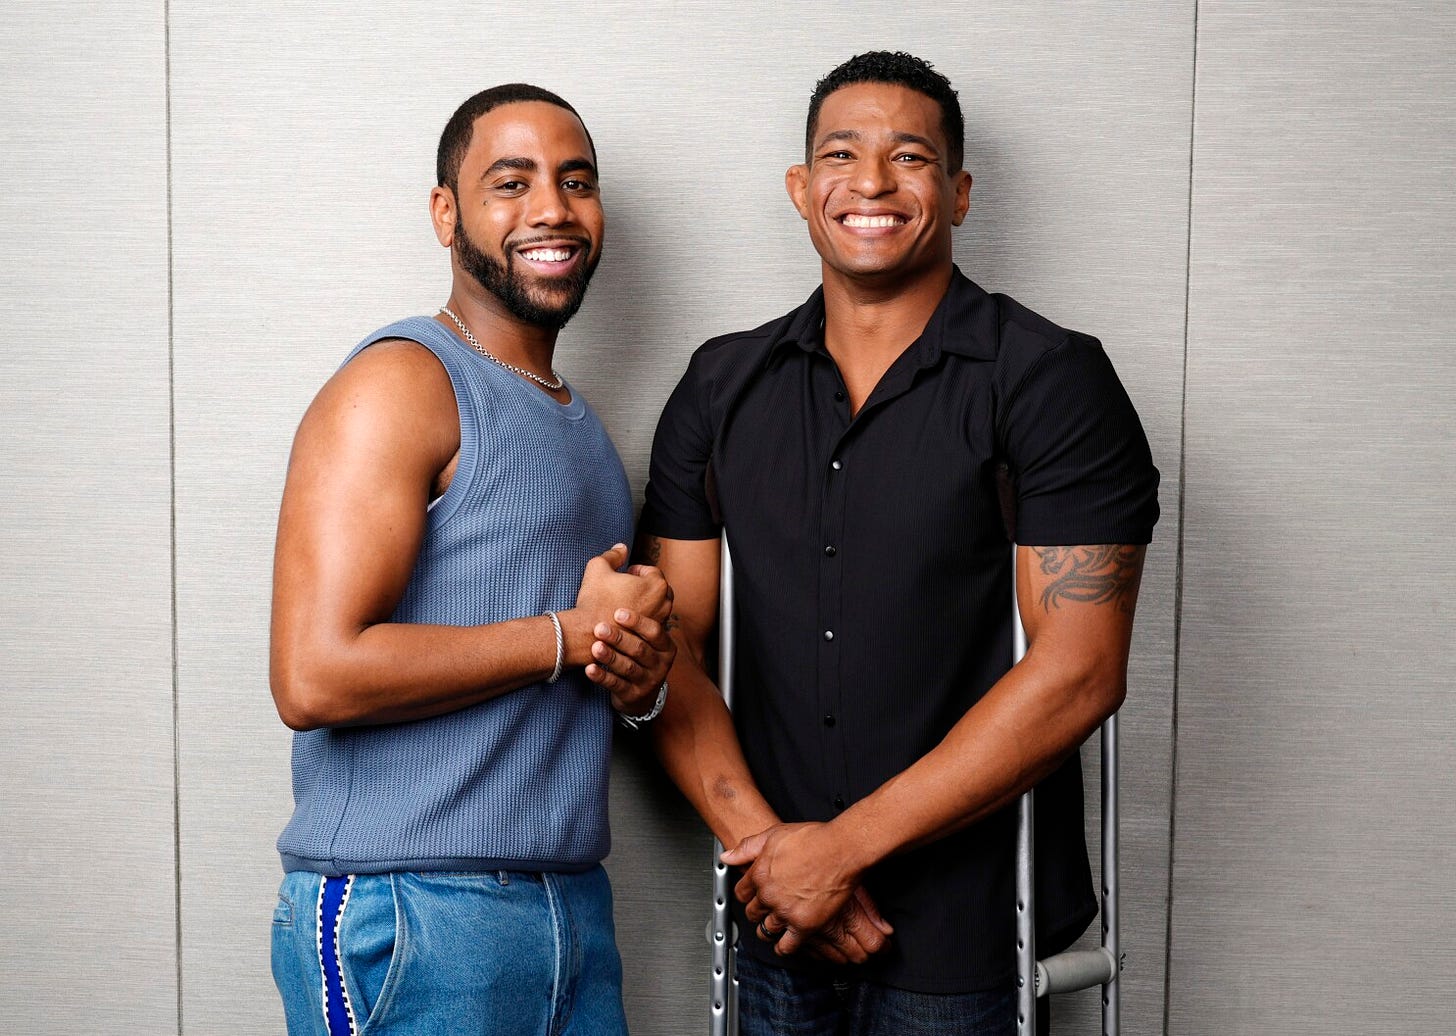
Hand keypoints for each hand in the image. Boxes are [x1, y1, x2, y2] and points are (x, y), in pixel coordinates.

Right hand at [565, 546, 671, 664]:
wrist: (589, 634)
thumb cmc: (594, 599)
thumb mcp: (598, 567)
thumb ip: (613, 554)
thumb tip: (622, 547)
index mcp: (657, 584)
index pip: (652, 570)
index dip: (637, 570)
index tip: (624, 575)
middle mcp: (664, 604)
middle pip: (658, 588)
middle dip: (644, 585)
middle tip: (625, 588)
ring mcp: (660, 622)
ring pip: (656, 606)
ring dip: (644, 601)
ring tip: (624, 603)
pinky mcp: (652, 638)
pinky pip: (650, 622)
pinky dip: (642, 618)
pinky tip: (625, 619)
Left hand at [585, 608, 675, 716]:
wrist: (641, 693)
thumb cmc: (638, 655)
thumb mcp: (647, 640)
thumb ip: (642, 616)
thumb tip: (631, 573)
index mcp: (666, 647)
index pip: (655, 632)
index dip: (637, 622)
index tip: (618, 612)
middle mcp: (660, 664)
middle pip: (640, 649)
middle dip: (619, 638)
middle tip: (599, 628)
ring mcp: (648, 682)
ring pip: (628, 668)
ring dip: (610, 657)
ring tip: (595, 646)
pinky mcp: (633, 696)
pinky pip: (617, 685)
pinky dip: (603, 677)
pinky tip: (589, 669)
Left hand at [722, 822, 889, 958]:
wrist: (840, 849)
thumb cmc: (813, 839)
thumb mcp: (774, 835)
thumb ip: (747, 847)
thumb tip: (727, 857)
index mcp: (760, 874)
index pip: (741, 892)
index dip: (747, 894)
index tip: (752, 895)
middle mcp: (769, 895)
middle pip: (753, 912)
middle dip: (757, 911)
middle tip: (764, 909)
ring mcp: (786, 911)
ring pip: (766, 929)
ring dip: (768, 929)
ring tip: (774, 926)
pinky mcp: (804, 924)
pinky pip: (787, 945)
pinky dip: (783, 947)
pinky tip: (784, 944)